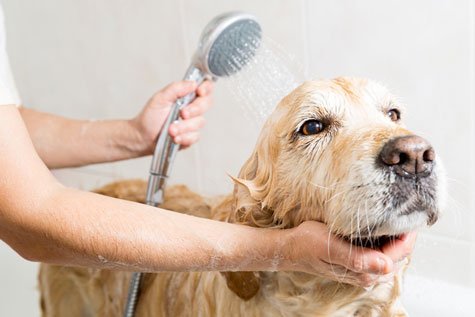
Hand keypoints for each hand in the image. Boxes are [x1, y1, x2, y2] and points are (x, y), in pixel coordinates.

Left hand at [131, 80, 213, 153]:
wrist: (143, 136)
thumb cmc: (150, 117)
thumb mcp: (160, 98)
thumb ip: (176, 88)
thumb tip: (192, 83)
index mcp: (187, 95)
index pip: (205, 87)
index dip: (207, 88)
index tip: (199, 91)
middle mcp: (193, 108)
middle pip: (207, 104)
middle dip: (195, 109)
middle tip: (182, 113)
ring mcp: (193, 123)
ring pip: (200, 122)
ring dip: (184, 127)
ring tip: (171, 129)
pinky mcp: (191, 136)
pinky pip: (195, 136)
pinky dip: (184, 137)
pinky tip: (175, 137)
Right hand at [281, 221, 415, 286]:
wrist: (291, 248)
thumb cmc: (308, 244)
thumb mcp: (331, 247)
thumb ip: (358, 258)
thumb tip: (387, 265)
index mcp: (363, 271)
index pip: (398, 254)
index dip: (408, 235)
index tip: (413, 216)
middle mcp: (366, 274)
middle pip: (398, 256)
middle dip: (405, 236)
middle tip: (409, 213)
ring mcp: (362, 270)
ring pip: (391, 255)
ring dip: (397, 239)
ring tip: (400, 218)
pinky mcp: (357, 263)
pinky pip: (380, 253)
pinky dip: (386, 241)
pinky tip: (383, 228)